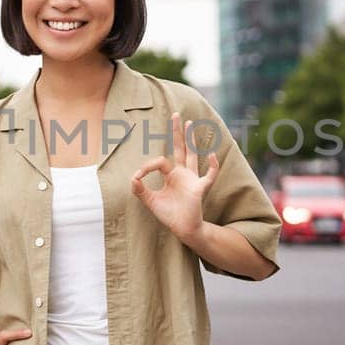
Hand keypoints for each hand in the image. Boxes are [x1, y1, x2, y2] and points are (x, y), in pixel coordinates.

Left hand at [131, 112, 219, 241]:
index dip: (147, 166)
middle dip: (177, 132)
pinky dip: (212, 166)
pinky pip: (209, 175)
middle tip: (176, 115)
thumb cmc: (170, 215)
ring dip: (191, 140)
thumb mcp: (151, 202)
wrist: (183, 229)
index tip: (137, 176)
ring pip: (192, 155)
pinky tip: (211, 154)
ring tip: (189, 124)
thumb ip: (140, 190)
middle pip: (181, 148)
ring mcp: (193, 179)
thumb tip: (132, 178)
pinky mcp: (200, 188)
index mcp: (172, 175)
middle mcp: (183, 173)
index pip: (160, 161)